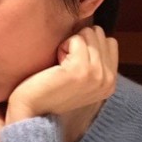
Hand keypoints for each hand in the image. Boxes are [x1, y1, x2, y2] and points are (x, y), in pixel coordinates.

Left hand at [5, 27, 117, 141]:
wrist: (31, 109)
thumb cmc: (50, 87)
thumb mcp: (81, 76)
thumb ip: (95, 59)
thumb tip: (96, 32)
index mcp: (110, 82)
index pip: (110, 42)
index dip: (87, 44)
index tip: (73, 62)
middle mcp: (108, 80)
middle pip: (99, 34)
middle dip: (79, 42)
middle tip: (65, 64)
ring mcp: (97, 75)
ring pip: (88, 34)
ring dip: (70, 43)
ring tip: (61, 65)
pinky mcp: (81, 70)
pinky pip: (76, 39)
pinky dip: (63, 46)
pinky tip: (56, 64)